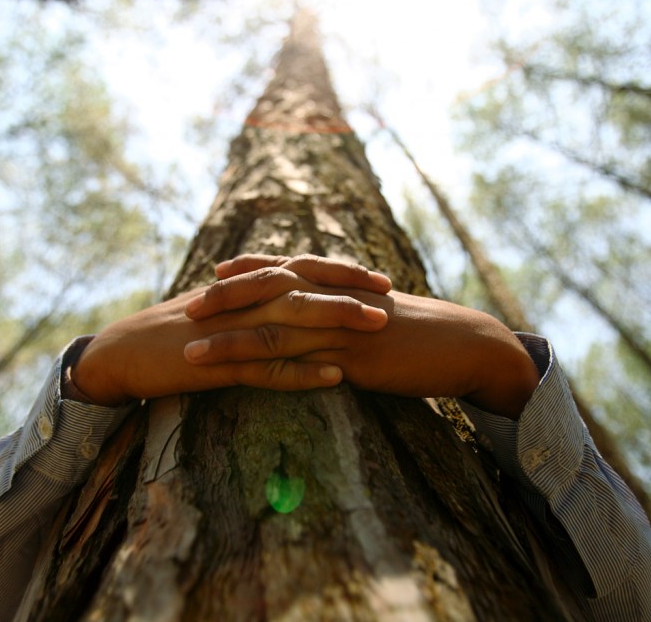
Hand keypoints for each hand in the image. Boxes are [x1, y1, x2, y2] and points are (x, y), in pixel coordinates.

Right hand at [71, 256, 392, 405]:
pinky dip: (302, 372)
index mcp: (243, 288)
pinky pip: (267, 368)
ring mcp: (232, 331)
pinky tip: (335, 377)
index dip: (340, 272)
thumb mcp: (215, 311)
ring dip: (337, 322)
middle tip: (391, 293)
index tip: (379, 277)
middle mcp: (242, 301)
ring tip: (377, 326)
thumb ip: (250, 303)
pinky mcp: (220, 364)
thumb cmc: (170, 334)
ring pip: (292, 321)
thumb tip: (284, 300)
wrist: (122, 353)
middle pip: (304, 288)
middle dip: (350, 289)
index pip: (300, 271)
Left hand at [185, 255, 539, 418]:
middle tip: (187, 307)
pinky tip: (239, 381)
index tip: (214, 273)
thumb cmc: (424, 331)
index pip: (285, 269)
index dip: (248, 270)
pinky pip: (298, 365)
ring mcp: (340, 327)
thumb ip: (349, 309)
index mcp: (339, 284)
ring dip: (229, 341)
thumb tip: (327, 314)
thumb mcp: (380, 311)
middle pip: (268, 292)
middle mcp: (333, 298)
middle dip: (225, 299)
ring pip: (273, 330)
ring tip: (191, 352)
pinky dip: (264, 372)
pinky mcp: (351, 357)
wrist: (464, 344)